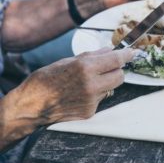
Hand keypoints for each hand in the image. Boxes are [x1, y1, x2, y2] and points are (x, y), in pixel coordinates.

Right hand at [0, 48, 134, 148]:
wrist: (31, 105)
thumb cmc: (46, 79)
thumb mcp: (68, 60)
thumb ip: (93, 56)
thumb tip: (110, 50)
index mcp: (85, 68)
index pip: (116, 60)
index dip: (126, 55)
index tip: (132, 52)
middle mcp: (91, 85)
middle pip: (120, 76)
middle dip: (116, 70)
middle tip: (107, 68)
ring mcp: (91, 100)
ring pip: (112, 88)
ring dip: (106, 82)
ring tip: (88, 81)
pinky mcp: (89, 112)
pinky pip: (102, 99)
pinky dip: (96, 94)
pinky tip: (81, 93)